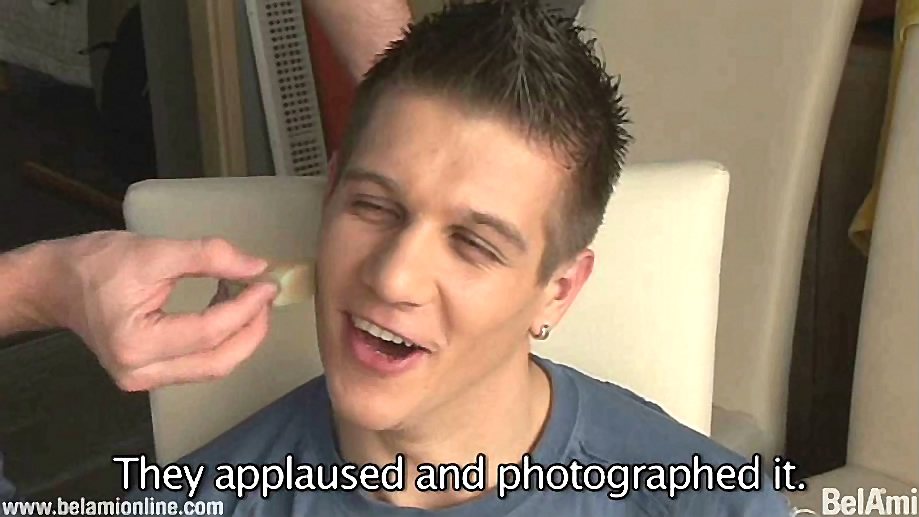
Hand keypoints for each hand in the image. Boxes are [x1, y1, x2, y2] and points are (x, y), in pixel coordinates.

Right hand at [39, 231, 278, 390]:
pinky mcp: (148, 375)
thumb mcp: (154, 250)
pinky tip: (226, 308)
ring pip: (211, 367)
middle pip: (217, 362)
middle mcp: (140, 374)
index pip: (210, 332)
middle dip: (251, 329)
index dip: (246, 308)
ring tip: (248, 297)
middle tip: (266, 296)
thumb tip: (257, 267)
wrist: (53, 284)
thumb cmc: (96, 263)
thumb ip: (208, 257)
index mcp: (137, 344)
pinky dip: (220, 339)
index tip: (268, 283)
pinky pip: (198, 364)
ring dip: (239, 335)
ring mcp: (143, 381)